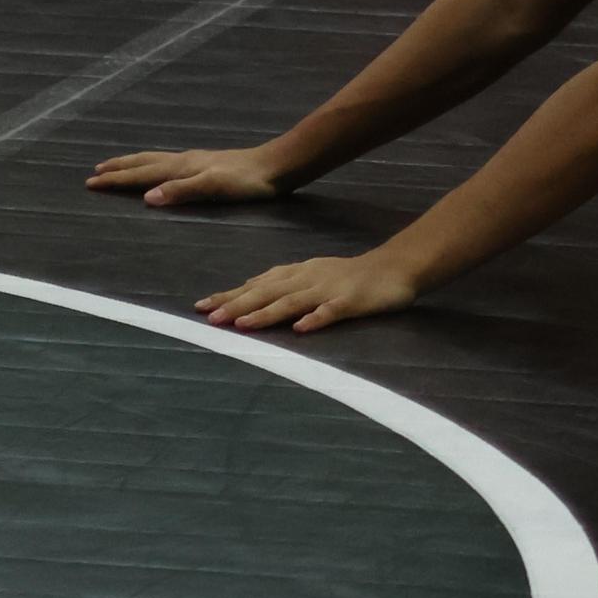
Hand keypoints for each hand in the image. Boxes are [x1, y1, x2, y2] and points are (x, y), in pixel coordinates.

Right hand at [87, 145, 289, 206]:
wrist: (277, 166)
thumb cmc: (247, 181)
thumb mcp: (214, 187)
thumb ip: (181, 191)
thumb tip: (146, 197)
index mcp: (182, 168)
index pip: (142, 173)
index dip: (117, 179)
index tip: (91, 182)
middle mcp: (185, 161)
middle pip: (145, 162)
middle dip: (120, 167)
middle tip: (96, 171)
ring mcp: (197, 160)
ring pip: (157, 159)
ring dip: (135, 163)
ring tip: (119, 165)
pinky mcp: (208, 163)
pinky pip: (170, 162)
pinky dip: (155, 164)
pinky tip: (163, 167)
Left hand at [196, 252, 418, 332]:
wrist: (396, 267)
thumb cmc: (351, 275)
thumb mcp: (312, 272)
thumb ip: (282, 280)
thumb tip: (248, 287)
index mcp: (298, 273)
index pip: (258, 284)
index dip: (230, 294)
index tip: (200, 306)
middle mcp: (308, 279)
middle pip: (268, 292)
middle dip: (238, 305)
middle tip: (211, 318)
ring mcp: (329, 290)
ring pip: (293, 302)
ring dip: (267, 313)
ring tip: (243, 325)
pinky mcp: (351, 301)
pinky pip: (331, 311)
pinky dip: (315, 319)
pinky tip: (301, 329)